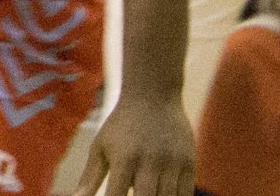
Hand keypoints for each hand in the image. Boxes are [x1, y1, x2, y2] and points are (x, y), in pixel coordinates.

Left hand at [75, 87, 194, 195]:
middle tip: (133, 195)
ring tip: (146, 191)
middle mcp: (148, 161)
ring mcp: (171, 163)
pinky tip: (161, 194)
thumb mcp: (101, 145)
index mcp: (123, 158)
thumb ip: (90, 177)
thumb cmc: (122, 125)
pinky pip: (184, 195)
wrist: (153, 93)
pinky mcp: (189, 164)